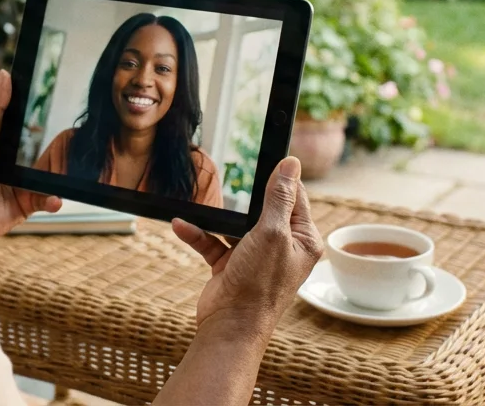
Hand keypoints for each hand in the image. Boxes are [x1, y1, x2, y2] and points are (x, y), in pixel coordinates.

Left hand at [0, 70, 61, 251]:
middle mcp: (14, 159)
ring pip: (51, 172)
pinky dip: (53, 199)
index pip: (26, 122)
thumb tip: (5, 75)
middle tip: (78, 134)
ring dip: (62, 170)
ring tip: (77, 165)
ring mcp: (22, 182)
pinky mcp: (26, 204)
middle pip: (44, 146)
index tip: (61, 96)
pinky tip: (55, 197)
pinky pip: (47, 199)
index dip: (42, 111)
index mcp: (0, 140)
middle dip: (60, 142)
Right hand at [172, 156, 322, 331]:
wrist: (230, 326)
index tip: (267, 159)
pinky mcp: (230, 266)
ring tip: (200, 204)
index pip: (295, 198)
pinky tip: (182, 225)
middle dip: (244, 198)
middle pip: (263, 209)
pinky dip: (198, 234)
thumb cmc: (259, 284)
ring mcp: (254, 257)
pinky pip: (213, 242)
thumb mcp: (271, 232)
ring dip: (215, 218)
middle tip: (230, 178)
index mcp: (302, 240)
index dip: (281, 179)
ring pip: (234, 225)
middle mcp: (281, 247)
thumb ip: (279, 197)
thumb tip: (291, 165)